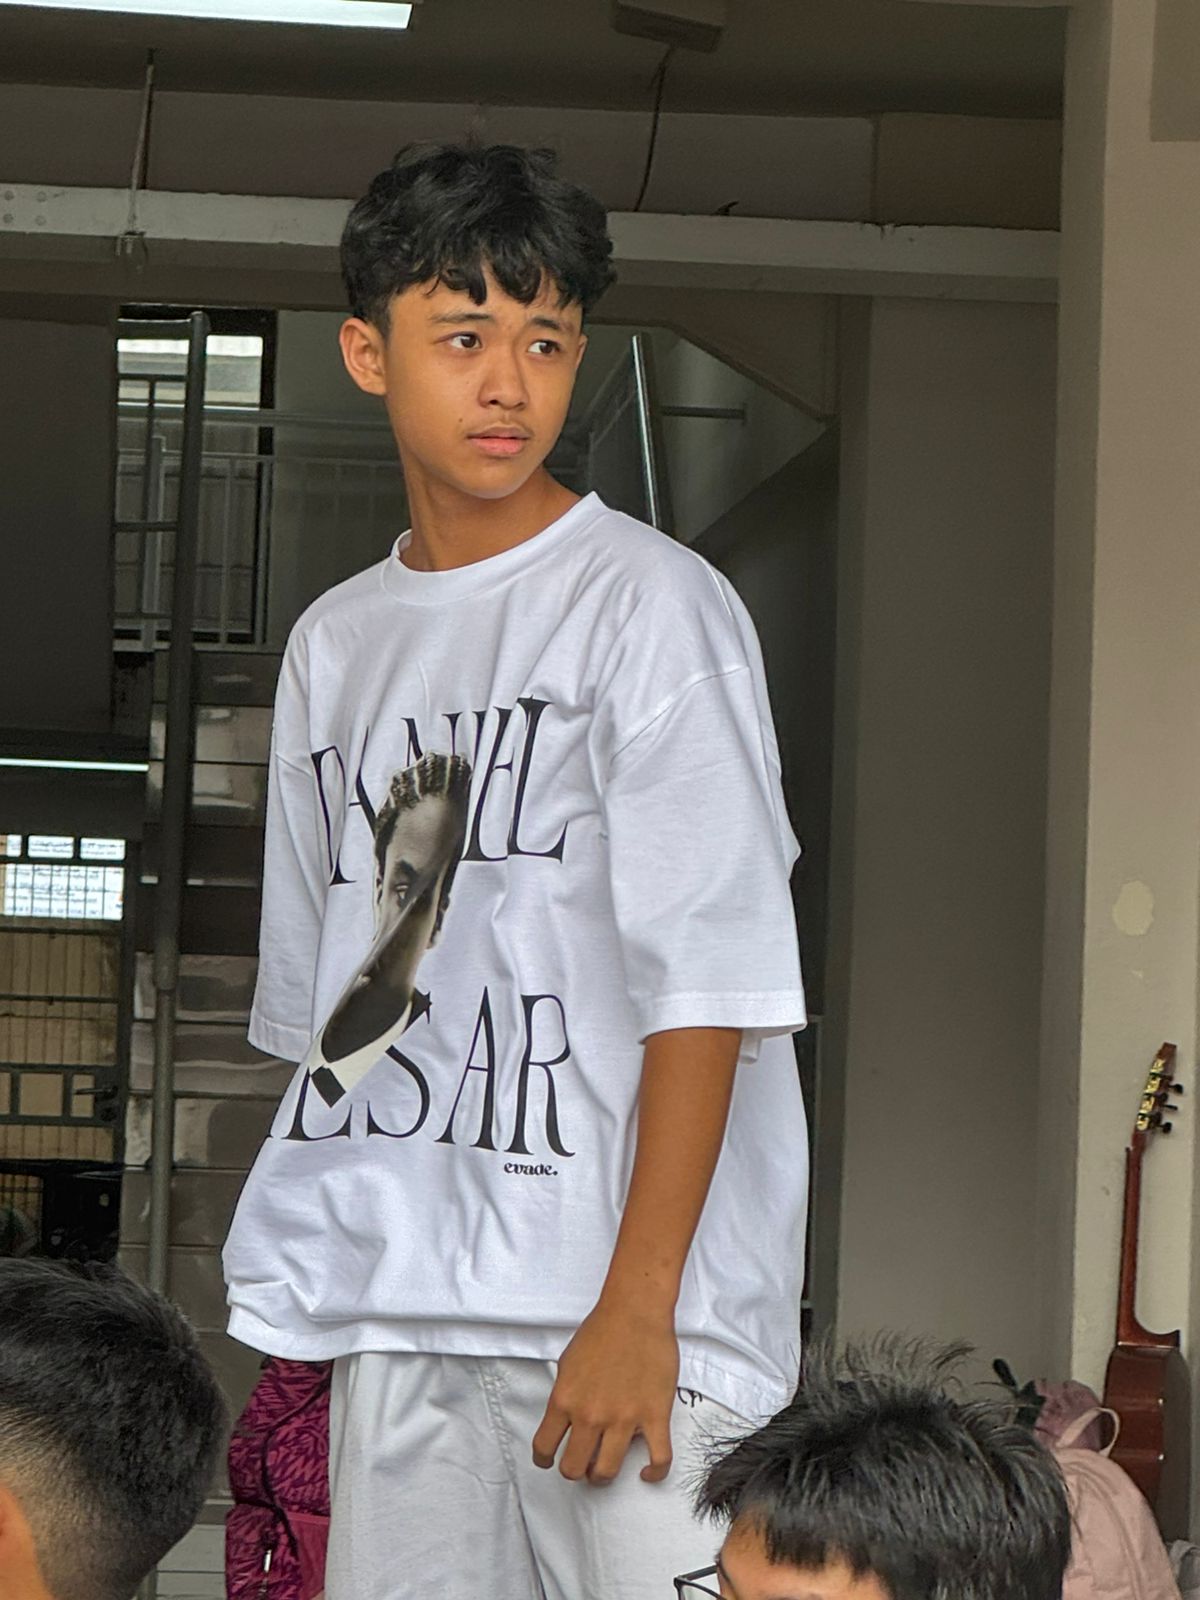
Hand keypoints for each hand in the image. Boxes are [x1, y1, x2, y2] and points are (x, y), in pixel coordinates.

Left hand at [532, 1297, 679, 1484]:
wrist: (635, 1311)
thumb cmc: (602, 1329)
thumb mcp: (568, 1362)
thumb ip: (565, 1394)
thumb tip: (567, 1415)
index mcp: (565, 1400)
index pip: (544, 1446)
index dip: (544, 1459)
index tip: (548, 1460)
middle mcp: (590, 1415)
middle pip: (573, 1468)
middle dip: (574, 1470)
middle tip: (581, 1463)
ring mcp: (624, 1419)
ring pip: (607, 1472)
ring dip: (603, 1475)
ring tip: (605, 1466)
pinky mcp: (654, 1417)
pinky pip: (658, 1460)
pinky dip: (653, 1474)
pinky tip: (645, 1472)